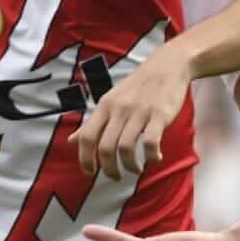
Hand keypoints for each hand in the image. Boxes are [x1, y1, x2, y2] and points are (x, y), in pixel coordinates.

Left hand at [75, 50, 189, 180]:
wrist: (168, 64)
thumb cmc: (138, 86)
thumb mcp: (111, 100)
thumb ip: (92, 122)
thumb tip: (71, 141)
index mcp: (105, 106)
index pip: (87, 136)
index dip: (85, 159)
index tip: (90, 172)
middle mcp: (119, 109)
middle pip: (105, 147)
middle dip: (109, 169)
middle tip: (116, 176)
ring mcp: (139, 112)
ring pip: (126, 148)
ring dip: (130, 166)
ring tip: (135, 169)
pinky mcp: (159, 115)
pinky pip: (151, 142)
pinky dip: (152, 156)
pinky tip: (155, 158)